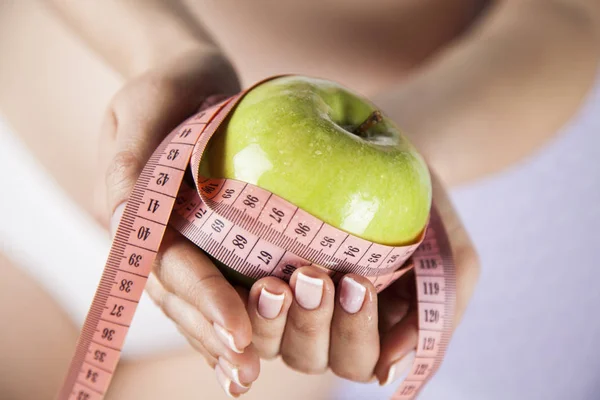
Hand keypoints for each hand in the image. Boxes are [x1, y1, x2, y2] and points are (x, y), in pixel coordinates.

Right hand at [99, 49, 260, 396]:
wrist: (189, 76)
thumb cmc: (165, 87)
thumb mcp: (142, 108)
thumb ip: (130, 162)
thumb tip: (126, 223)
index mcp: (131, 214)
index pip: (167, 266)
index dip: (201, 299)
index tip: (237, 332)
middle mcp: (156, 237)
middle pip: (181, 297)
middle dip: (213, 334)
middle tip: (246, 373)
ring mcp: (183, 240)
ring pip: (198, 300)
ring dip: (224, 337)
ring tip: (249, 373)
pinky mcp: (211, 237)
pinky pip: (222, 278)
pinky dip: (239, 311)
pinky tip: (262, 342)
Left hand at [241, 172, 479, 385]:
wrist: (392, 157)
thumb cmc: (428, 214)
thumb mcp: (453, 262)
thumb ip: (432, 318)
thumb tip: (386, 374)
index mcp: (372, 333)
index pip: (359, 358)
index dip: (355, 331)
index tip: (357, 283)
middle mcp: (327, 329)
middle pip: (311, 355)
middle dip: (312, 322)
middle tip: (314, 276)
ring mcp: (290, 308)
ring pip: (271, 341)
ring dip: (271, 319)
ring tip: (273, 283)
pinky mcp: (258, 278)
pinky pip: (239, 307)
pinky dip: (237, 305)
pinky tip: (243, 281)